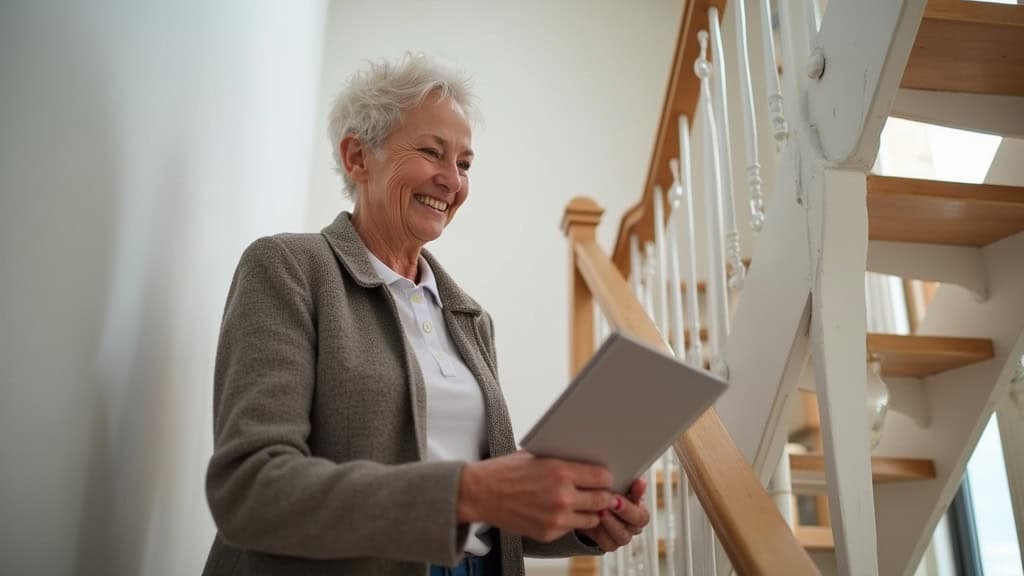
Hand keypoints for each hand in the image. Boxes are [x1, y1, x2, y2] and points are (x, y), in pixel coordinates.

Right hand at [458, 451, 614, 542]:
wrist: (481, 493)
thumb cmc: (505, 472)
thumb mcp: (537, 456)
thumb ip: (563, 462)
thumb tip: (584, 462)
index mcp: (560, 471)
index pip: (602, 477)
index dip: (605, 477)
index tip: (603, 478)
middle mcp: (562, 496)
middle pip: (602, 499)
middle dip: (602, 495)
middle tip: (597, 492)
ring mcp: (557, 517)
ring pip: (592, 518)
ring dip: (590, 511)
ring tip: (582, 504)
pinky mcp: (549, 532)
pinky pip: (572, 528)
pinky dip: (571, 521)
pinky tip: (562, 512)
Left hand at [577, 478, 649, 551]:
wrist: (595, 508)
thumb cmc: (612, 495)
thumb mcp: (622, 488)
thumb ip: (632, 486)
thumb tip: (641, 482)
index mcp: (640, 513)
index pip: (642, 516)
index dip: (630, 507)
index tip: (618, 498)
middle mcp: (633, 527)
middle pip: (633, 526)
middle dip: (620, 513)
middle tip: (608, 503)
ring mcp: (622, 537)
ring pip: (620, 535)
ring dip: (609, 523)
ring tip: (599, 511)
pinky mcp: (610, 544)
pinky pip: (607, 543)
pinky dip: (599, 533)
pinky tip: (593, 520)